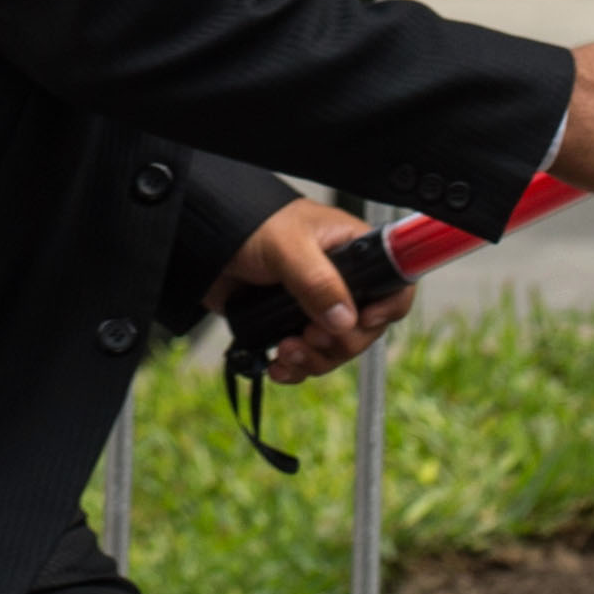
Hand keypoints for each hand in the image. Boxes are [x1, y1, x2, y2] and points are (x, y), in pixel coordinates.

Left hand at [202, 195, 408, 382]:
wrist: (200, 242)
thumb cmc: (247, 226)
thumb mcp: (286, 246)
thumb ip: (317, 281)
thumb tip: (345, 320)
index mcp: (352, 250)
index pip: (393, 285)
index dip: (387, 309)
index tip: (364, 322)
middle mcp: (340, 280)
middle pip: (365, 328)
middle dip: (340, 343)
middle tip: (310, 337)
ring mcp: (315, 304)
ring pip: (336, 348)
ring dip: (315, 360)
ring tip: (287, 352)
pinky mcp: (290, 323)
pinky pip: (307, 357)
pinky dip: (296, 367)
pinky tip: (279, 366)